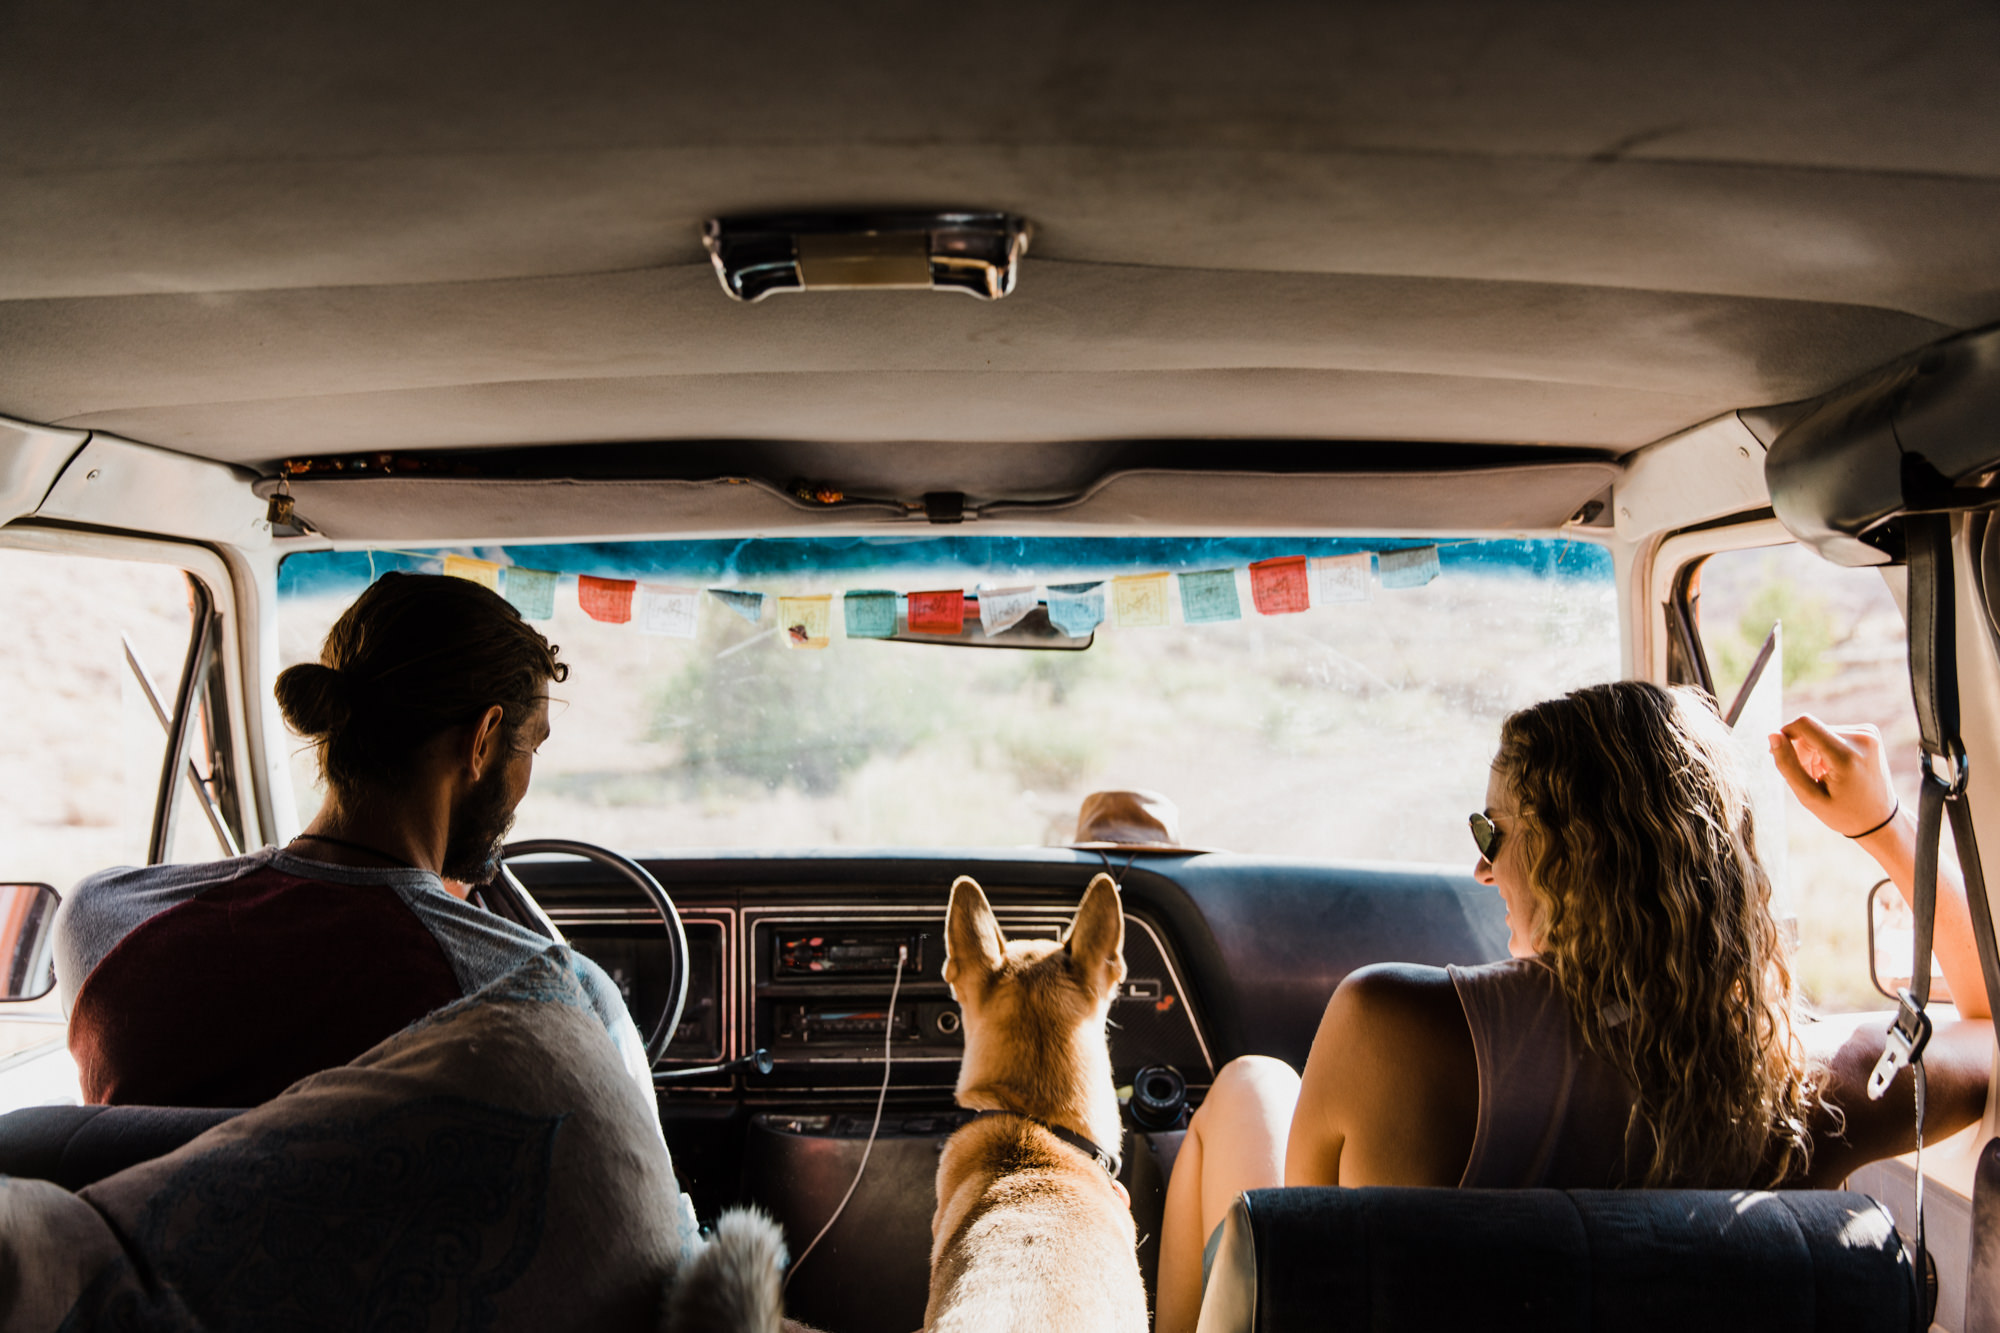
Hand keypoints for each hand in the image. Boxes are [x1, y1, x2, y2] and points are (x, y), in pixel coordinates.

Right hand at [1769, 715, 1898, 837]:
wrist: (1881, 819)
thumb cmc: (1845, 813)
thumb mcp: (1809, 797)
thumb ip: (1787, 765)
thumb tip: (1772, 735)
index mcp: (1847, 755)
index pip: (1805, 724)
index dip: (1786, 735)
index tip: (1784, 756)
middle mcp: (1862, 737)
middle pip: (1811, 729)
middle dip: (1802, 751)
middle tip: (1809, 776)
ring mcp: (1868, 732)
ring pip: (1820, 731)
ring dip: (1814, 751)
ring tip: (1823, 775)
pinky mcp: (1869, 732)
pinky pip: (1832, 732)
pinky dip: (1826, 749)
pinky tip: (1833, 768)